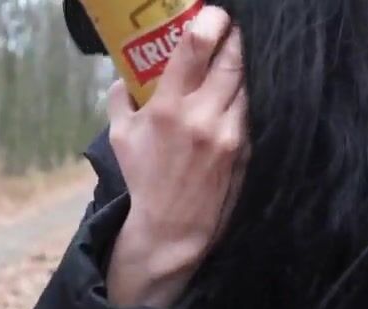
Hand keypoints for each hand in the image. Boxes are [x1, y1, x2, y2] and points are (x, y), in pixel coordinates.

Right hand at [105, 6, 247, 308]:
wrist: (172, 228)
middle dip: (232, 39)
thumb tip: (123, 76)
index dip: (209, 21)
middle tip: (227, 31)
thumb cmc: (144, 180)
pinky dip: (240, 99)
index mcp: (169, 107)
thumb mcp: (120, 138)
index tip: (212, 14)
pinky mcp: (245, 148)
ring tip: (228, 65)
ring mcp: (229, 133)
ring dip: (238, 69)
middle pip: (231, 58)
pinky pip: (247, 111)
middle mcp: (203, 115)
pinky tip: (230, 101)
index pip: (196, 47)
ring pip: (244, 84)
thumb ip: (120, 100)